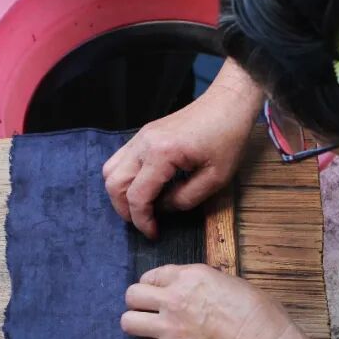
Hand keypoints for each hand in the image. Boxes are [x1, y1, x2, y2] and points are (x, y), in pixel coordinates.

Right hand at [102, 60, 261, 238]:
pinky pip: (121, 160)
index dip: (142, 220)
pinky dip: (125, 179)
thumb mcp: (215, 178)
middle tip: (145, 223)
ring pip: (111, 170)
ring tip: (142, 208)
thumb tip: (163, 209)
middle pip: (114, 183)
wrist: (228, 104)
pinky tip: (145, 189)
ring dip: (120, 193)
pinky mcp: (144, 134)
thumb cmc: (228, 138)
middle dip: (125, 210)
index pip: (137, 196)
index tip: (154, 234)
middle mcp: (143, 143)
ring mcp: (140, 136)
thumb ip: (185, 199)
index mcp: (161, 154)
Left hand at [120, 264, 300, 338]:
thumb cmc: (256, 310)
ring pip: (127, 322)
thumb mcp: (228, 280)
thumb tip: (192, 289)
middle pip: (132, 295)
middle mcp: (174, 298)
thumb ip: (201, 282)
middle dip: (139, 303)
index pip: (151, 275)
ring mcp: (169, 327)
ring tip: (150, 330)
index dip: (154, 285)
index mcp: (189, 276)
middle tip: (151, 311)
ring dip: (137, 326)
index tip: (160, 293)